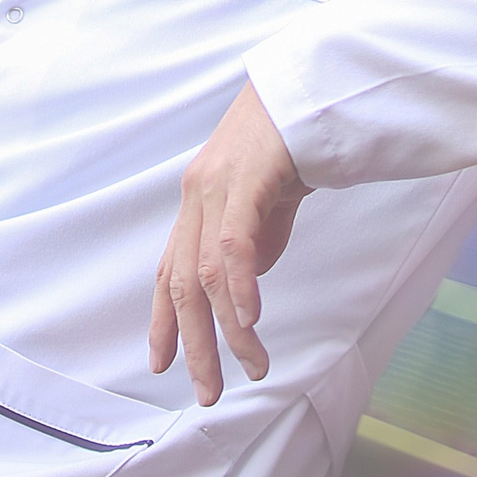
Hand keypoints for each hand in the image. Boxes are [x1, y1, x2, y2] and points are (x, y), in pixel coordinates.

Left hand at [151, 78, 308, 405]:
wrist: (315, 85)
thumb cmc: (295, 140)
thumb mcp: (270, 201)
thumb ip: (255, 239)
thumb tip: (245, 285)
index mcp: (198, 201)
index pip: (169, 270)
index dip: (162, 321)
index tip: (161, 364)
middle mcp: (197, 195)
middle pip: (182, 284)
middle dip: (194, 344)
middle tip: (207, 391)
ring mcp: (216, 185)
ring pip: (208, 273)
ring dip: (229, 329)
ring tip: (253, 366)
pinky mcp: (244, 177)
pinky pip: (233, 243)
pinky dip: (239, 287)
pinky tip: (249, 321)